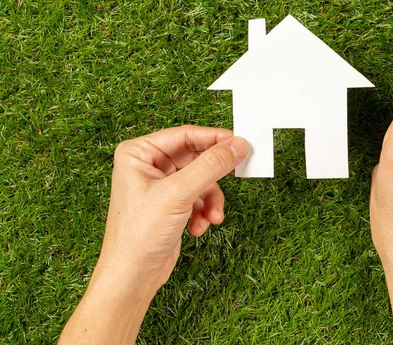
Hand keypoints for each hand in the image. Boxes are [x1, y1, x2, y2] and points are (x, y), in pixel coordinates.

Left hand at [97, 125, 248, 291]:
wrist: (132, 278)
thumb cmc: (138, 235)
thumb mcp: (179, 193)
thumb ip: (211, 165)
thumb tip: (237, 145)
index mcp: (139, 153)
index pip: (185, 135)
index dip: (215, 138)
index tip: (240, 143)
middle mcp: (148, 166)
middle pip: (196, 157)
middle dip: (215, 174)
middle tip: (240, 172)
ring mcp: (161, 186)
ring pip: (202, 179)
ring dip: (211, 198)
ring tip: (213, 216)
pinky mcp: (172, 204)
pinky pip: (199, 197)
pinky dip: (204, 211)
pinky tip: (199, 227)